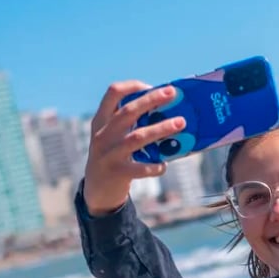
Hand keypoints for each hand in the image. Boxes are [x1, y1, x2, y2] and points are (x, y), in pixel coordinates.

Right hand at [82, 81, 185, 214]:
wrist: (97, 190)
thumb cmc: (113, 156)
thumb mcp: (112, 137)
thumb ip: (129, 124)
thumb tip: (166, 111)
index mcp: (101, 121)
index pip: (113, 93)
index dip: (133, 87)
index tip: (153, 87)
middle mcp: (102, 135)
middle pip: (128, 112)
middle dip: (151, 100)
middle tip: (172, 93)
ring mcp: (108, 154)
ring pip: (137, 137)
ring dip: (161, 128)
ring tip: (181, 123)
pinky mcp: (117, 172)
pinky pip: (141, 168)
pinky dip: (156, 166)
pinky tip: (165, 165)